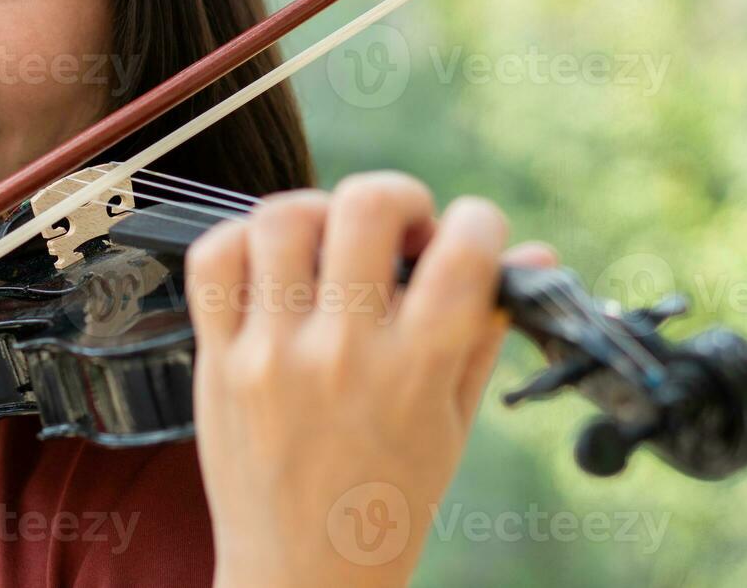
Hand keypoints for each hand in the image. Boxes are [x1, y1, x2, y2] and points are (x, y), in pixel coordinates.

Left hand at [187, 172, 556, 587]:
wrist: (303, 577)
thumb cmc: (387, 502)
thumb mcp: (453, 423)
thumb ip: (485, 332)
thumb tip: (533, 257)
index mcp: (416, 372)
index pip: (464, 253)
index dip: (480, 222)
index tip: (472, 232)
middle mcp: (343, 354)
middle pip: (367, 208)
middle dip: (398, 197)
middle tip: (399, 229)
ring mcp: (272, 354)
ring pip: (282, 218)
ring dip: (317, 211)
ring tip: (330, 243)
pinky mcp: (218, 361)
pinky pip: (213, 261)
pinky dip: (241, 240)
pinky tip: (270, 264)